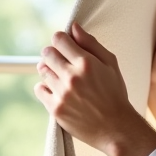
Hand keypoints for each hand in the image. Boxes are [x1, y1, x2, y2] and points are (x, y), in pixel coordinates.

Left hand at [35, 23, 155, 155]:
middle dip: (53, 54)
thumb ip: (91, 43)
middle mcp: (71, 77)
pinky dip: (46, 88)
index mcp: (86, 63)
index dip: (61, 40)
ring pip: (42, 71)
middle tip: (63, 62)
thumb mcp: (110, 64)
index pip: (59, 39)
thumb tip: (74, 27)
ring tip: (63, 78)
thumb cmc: (115, 94)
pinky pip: (39, 89)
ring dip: (50, 71)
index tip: (65, 45)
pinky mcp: (55, 108)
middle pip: (47, 53)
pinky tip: (58, 90)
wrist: (115, 128)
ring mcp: (62, 93)